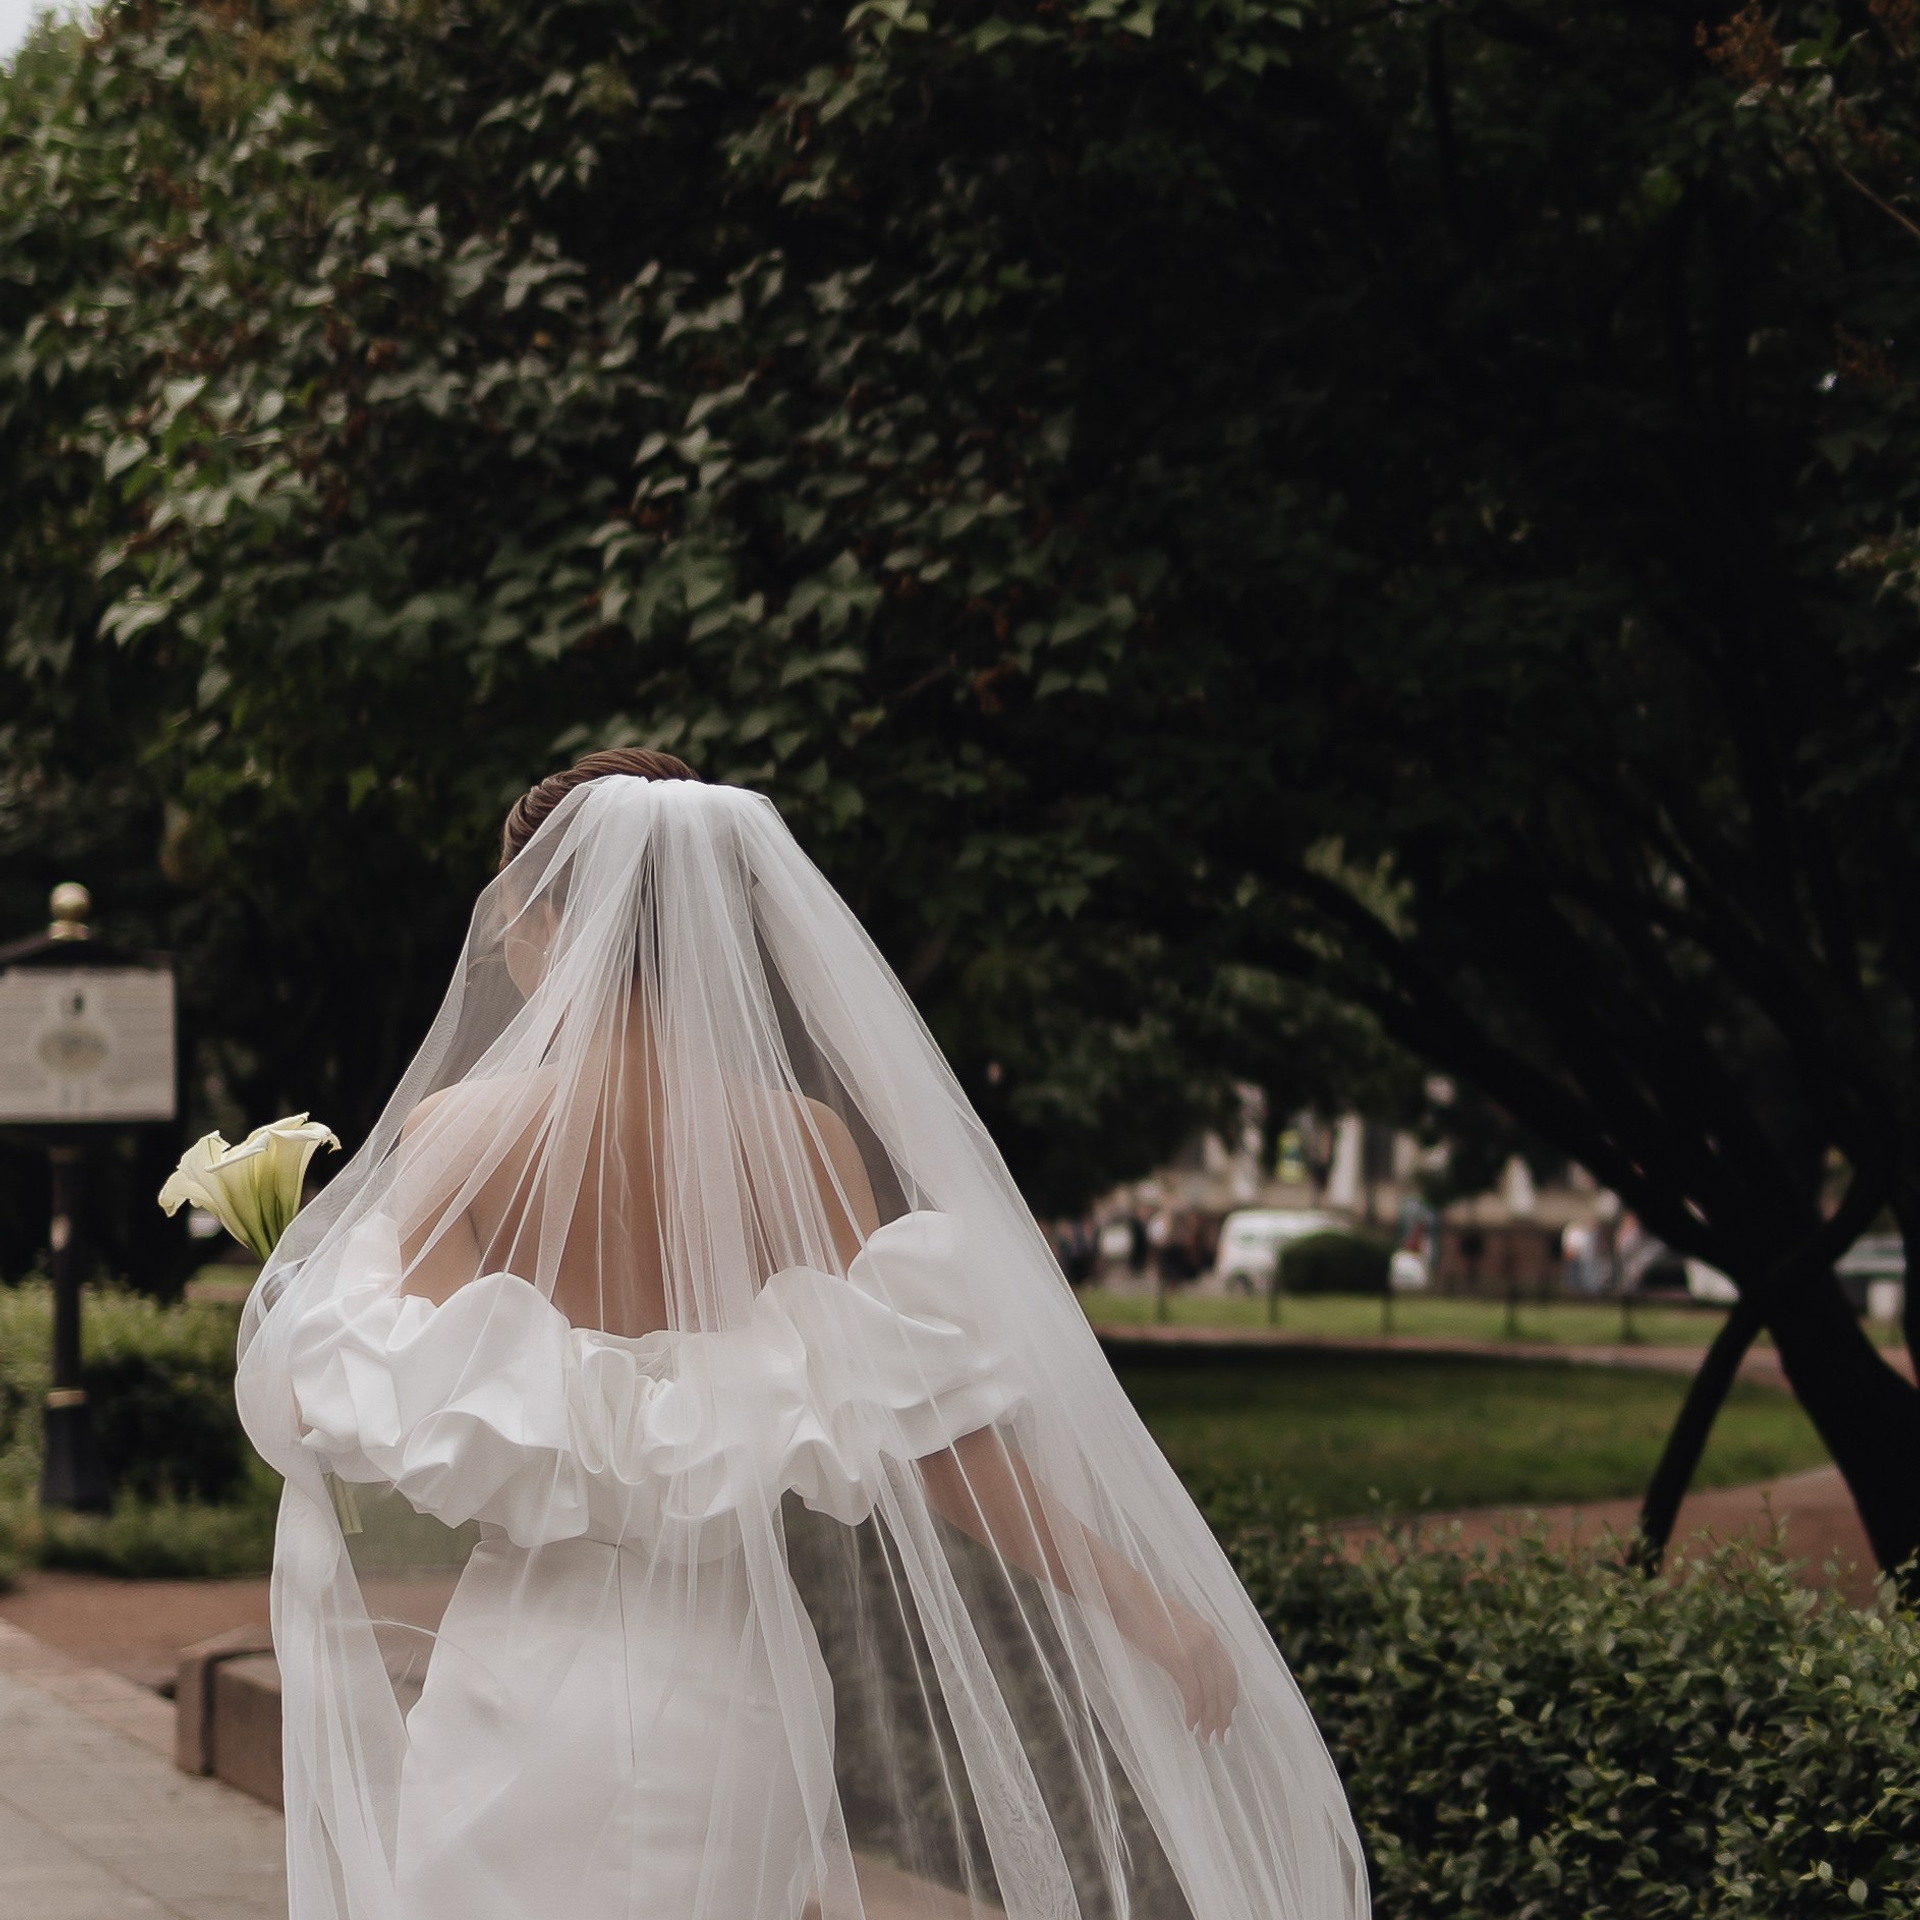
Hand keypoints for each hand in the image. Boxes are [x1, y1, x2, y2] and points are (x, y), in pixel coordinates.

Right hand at [1134, 1599, 1239, 1741]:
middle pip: (1225, 1686)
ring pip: (1212, 1694)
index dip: (1229, 1697)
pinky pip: (1193, 1694)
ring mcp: (1195, 1648)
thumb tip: (1187, 1666)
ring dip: (1210, 1719)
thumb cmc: (1141, 1610)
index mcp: (1207, 1632)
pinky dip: (1194, 1713)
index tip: (1226, 1716)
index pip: (1229, 1672)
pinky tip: (1190, 1725)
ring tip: (1206, 1738)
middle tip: (1221, 1737)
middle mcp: (1208, 1640)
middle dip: (1224, 1714)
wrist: (1125, 1595)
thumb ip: (1185, 1642)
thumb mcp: (1172, 1625)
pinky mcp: (1179, 1657)